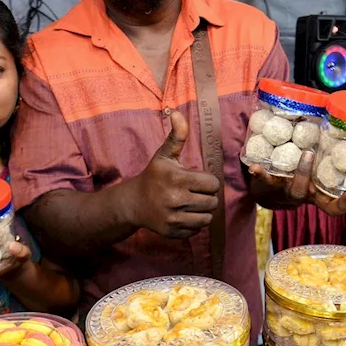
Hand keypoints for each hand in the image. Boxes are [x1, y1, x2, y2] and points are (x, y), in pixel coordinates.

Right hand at [126, 110, 220, 238]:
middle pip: (212, 202)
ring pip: (207, 218)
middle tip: (195, 193)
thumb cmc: (154, 176)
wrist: (133, 203)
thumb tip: (177, 113)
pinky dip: (194, 223)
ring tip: (192, 203)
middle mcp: (175, 200)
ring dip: (203, 211)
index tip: (197, 180)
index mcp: (177, 179)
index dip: (207, 181)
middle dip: (206, 197)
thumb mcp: (164, 155)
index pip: (212, 184)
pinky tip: (183, 214)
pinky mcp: (172, 232)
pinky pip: (197, 229)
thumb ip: (177, 136)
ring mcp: (173, 218)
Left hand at [249, 150, 345, 216]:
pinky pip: (267, 180)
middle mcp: (312, 196)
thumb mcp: (321, 159)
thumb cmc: (300, 167)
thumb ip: (335, 141)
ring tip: (307, 155)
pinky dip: (261, 174)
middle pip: (331, 208)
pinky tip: (254, 168)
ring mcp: (292, 192)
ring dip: (304, 173)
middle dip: (344, 203)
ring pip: (300, 190)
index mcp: (328, 190)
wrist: (267, 186)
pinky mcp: (271, 186)